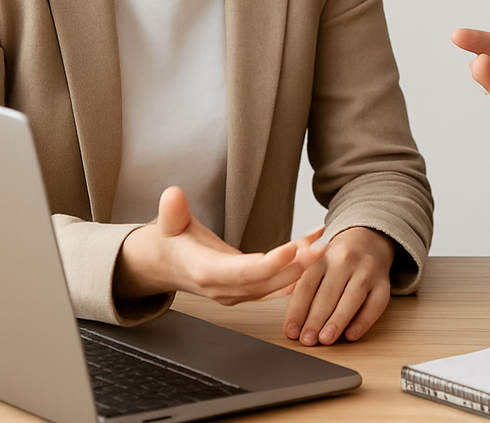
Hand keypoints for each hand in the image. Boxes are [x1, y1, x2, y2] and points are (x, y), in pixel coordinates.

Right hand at [115, 186, 324, 305]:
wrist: (166, 265)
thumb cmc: (171, 242)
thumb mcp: (168, 224)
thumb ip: (172, 211)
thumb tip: (173, 195)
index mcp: (206, 273)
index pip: (241, 273)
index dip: (268, 264)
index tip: (291, 250)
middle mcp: (224, 289)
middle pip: (265, 283)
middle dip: (295, 266)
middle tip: (321, 248)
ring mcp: (237, 294)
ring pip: (274, 285)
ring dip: (301, 268)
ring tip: (324, 246)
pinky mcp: (247, 290)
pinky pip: (276, 283)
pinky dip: (296, 269)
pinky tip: (315, 249)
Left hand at [282, 227, 395, 344]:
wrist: (369, 240)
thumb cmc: (337, 260)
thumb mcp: (316, 263)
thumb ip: (299, 284)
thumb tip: (286, 308)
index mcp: (322, 257)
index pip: (307, 285)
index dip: (297, 310)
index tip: (291, 331)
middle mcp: (345, 261)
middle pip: (328, 293)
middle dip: (315, 319)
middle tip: (307, 340)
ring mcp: (366, 271)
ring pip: (352, 298)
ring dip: (337, 321)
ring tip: (326, 339)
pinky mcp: (384, 283)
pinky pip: (376, 304)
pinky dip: (364, 321)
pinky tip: (352, 335)